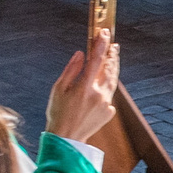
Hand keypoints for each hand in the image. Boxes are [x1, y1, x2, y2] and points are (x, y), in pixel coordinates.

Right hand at [45, 29, 120, 144]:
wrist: (66, 138)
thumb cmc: (58, 112)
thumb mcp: (58, 89)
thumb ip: (72, 69)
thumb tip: (82, 54)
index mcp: (84, 87)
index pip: (96, 60)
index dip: (101, 45)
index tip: (104, 33)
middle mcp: (98, 95)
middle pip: (109, 70)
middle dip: (112, 55)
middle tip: (113, 44)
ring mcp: (106, 105)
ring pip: (113, 82)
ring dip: (114, 68)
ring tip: (113, 57)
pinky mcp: (109, 112)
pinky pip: (109, 95)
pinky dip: (107, 87)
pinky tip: (103, 84)